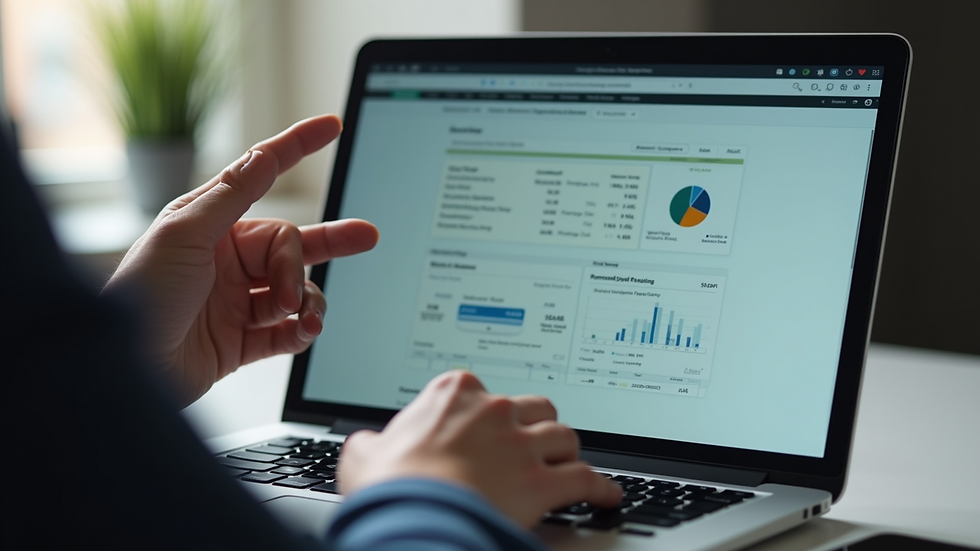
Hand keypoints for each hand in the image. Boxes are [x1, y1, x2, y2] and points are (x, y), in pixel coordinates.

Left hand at [103, 115, 378, 405]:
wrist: (127, 373)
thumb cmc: (140, 298)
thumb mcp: (184, 235)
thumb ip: (230, 197)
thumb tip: (262, 156)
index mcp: (210, 225)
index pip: (261, 176)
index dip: (297, 148)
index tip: (331, 127)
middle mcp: (226, 260)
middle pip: (293, 244)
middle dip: (328, 243)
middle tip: (366, 236)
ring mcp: (236, 301)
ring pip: (297, 289)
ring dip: (306, 299)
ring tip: (300, 313)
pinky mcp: (242, 341)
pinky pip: (289, 330)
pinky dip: (302, 330)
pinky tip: (302, 331)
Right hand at [339, 370, 622, 527]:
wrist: (414, 515)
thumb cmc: (391, 486)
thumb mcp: (364, 455)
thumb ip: (372, 443)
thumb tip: (368, 445)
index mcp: (454, 393)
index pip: (482, 389)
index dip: (487, 411)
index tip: (487, 425)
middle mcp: (494, 410)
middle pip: (535, 407)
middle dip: (537, 425)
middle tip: (533, 443)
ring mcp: (521, 444)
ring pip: (564, 437)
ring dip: (566, 452)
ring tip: (567, 465)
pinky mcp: (542, 481)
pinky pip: (586, 479)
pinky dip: (601, 487)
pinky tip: (607, 495)